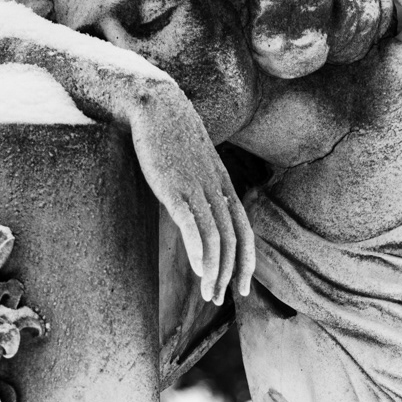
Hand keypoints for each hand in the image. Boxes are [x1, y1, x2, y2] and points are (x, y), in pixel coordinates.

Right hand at [129, 80, 254, 304]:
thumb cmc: (168, 134)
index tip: (242, 287)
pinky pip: (194, 226)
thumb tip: (195, 207)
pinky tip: (199, 270)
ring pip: (216, 238)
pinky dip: (200, 251)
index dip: (247, 261)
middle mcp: (217, 189)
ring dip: (215, 271)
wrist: (154, 102)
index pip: (244, 230)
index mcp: (223, 185)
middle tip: (222, 299)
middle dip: (231, 274)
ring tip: (210, 294)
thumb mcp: (191, 163)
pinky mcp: (176, 187)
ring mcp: (198, 189)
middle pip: (233, 240)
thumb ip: (198, 186)